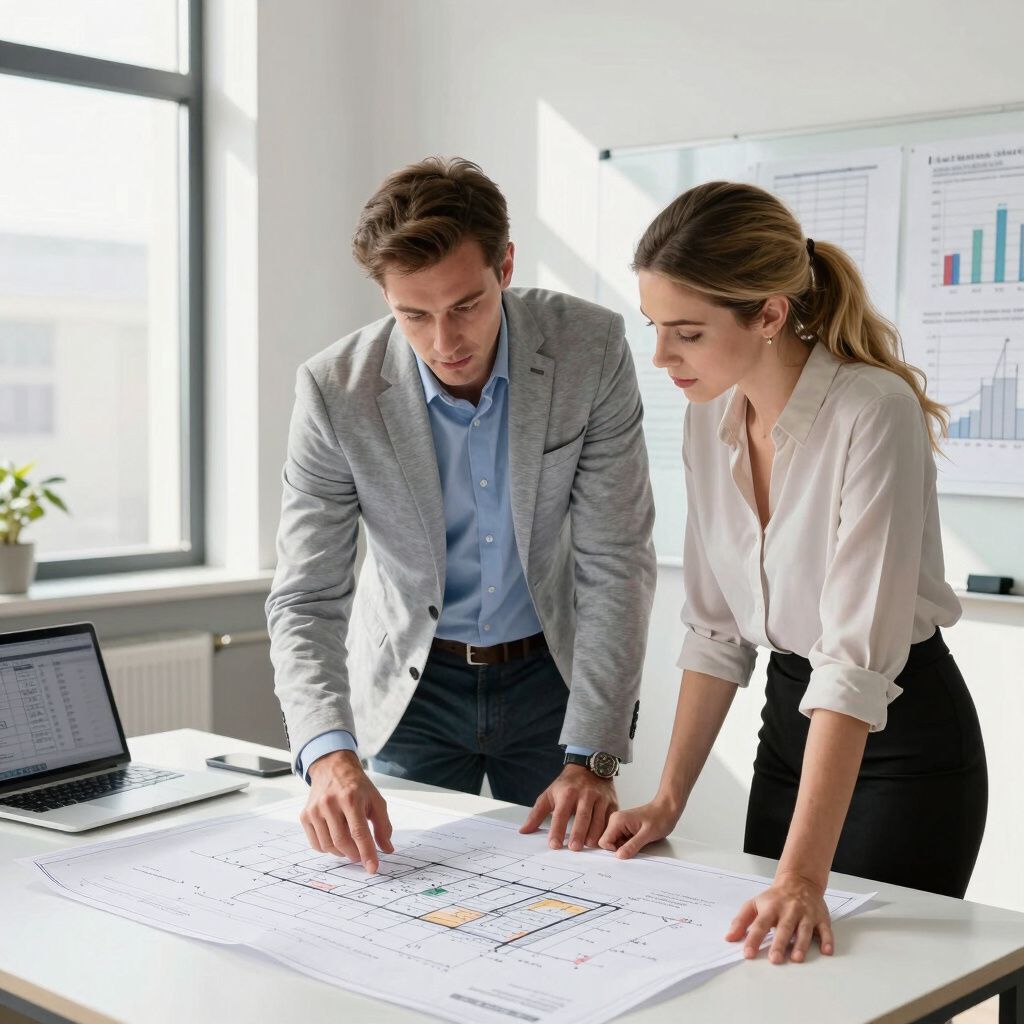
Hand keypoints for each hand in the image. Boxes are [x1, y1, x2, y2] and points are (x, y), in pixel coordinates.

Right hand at [300, 750, 393, 873]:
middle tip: (361, 856)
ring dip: (341, 852)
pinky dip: (327, 848)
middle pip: (342, 841)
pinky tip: (336, 840)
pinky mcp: (305, 815)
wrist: (333, 768)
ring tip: (350, 846)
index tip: (372, 868)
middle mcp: (330, 803)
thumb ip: (383, 825)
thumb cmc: (357, 786)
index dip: (367, 853)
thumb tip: (387, 849)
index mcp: (351, 798)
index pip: (359, 832)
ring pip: (328, 845)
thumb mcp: (376, 800)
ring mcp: (315, 809)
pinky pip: (316, 843)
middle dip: (354, 854)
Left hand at [519, 765, 617, 850]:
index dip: (557, 830)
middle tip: (573, 848)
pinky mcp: (611, 803)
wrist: (589, 767)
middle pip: (582, 816)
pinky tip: (603, 841)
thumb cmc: (567, 785)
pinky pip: (610, 819)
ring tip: (589, 846)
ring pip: (598, 819)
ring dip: (594, 834)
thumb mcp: (549, 794)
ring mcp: (600, 798)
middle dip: (578, 833)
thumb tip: (523, 831)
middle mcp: (585, 794)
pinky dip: (607, 831)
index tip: (554, 845)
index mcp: (567, 793)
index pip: (561, 814)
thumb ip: (537, 814)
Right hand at [598, 796, 681, 857]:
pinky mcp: (625, 829)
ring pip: (615, 844)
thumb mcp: (647, 834)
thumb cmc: (660, 817)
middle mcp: (616, 821)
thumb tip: (619, 856)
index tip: (626, 853)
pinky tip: (639, 842)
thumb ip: (632, 846)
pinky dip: (629, 846)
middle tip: (635, 848)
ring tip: (639, 843)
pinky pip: (622, 842)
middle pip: (608, 844)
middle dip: (619, 850)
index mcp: (617, 820)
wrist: (667, 809)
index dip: (613, 851)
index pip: (603, 842)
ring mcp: (620, 825)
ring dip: (625, 848)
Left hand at [725, 871, 834, 963]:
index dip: (753, 939)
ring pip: (804, 930)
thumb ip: (741, 921)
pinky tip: (827, 951)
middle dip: (779, 944)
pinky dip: (827, 940)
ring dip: (801, 944)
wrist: (799, 880)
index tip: (748, 954)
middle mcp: (789, 911)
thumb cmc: (775, 897)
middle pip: (784, 928)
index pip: (760, 924)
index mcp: (771, 908)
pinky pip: (825, 930)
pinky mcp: (821, 918)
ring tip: (796, 958)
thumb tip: (729, 938)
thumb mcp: (755, 904)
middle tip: (774, 959)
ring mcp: (806, 914)